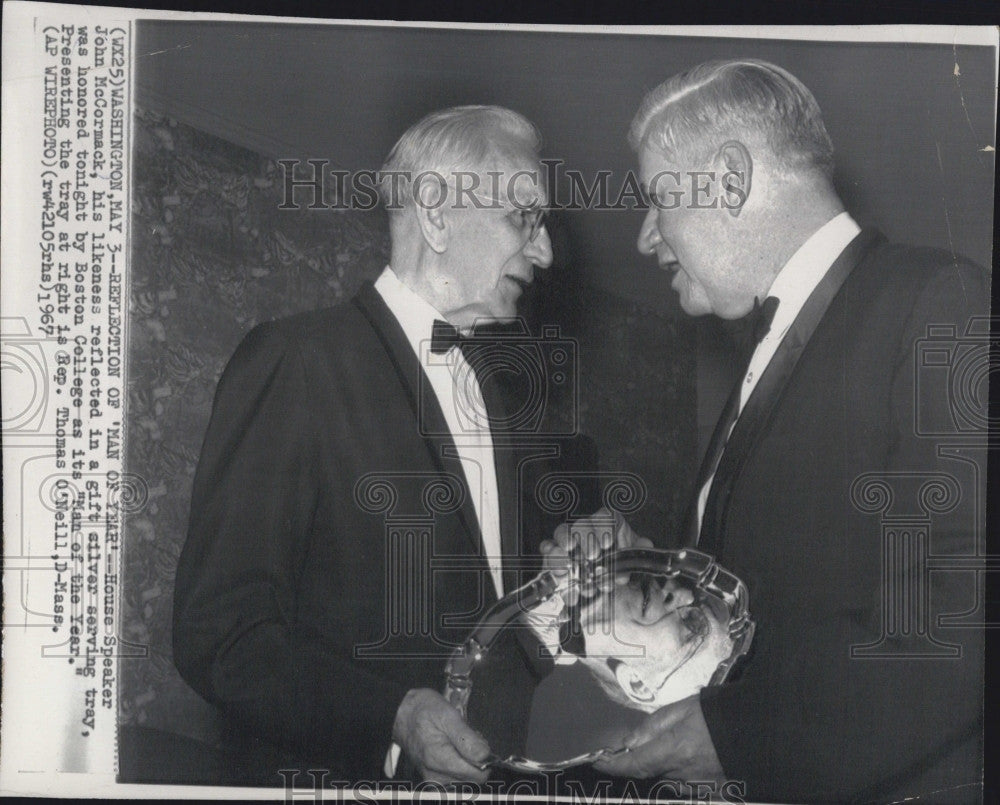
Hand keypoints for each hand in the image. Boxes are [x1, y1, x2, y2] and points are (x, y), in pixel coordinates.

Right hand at [392, 688, 490, 783]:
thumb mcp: (448, 715)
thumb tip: (485, 756)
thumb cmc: (423, 711)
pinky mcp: (433, 778)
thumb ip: (467, 738)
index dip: (485, 759)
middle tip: (465, 736)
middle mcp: (436, 776)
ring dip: (466, 759)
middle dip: (474, 757)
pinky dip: (458, 762)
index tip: (477, 741)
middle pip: (472, 777)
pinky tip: (451, 747)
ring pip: (465, 776)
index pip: (478, 775)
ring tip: (456, 739)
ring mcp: (433, 779)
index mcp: (440, 761)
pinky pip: (456, 775)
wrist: (402, 714)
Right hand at [539, 507, 652, 604]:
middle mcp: (588, 532)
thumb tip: (645, 545)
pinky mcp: (555, 556)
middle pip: (581, 524)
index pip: (606, 517)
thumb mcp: (634, 562)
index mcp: (609, 528)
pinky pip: (547, 548)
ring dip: (565, 546)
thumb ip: (640, 552)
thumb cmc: (620, 571)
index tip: (607, 543)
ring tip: (571, 565)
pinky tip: (559, 569)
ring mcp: (570, 543)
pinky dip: (550, 556)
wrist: (609, 596)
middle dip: (585, 539)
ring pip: (561, 532)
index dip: (605, 527)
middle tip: (592, 558)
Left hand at [592, 694, 723, 782]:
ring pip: (669, 781)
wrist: (756, 729)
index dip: (612, 766)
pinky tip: (694, 756)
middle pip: (651, 774)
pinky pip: (688, 786)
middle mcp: (683, 775)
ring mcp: (699, 787)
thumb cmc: (716, 713)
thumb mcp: (680, 710)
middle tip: (650, 744)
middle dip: (645, 761)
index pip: (633, 765)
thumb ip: (652, 727)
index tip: (598, 762)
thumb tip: (629, 742)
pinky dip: (683, 774)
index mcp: (673, 751)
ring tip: (682, 745)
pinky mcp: (714, 793)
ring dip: (665, 767)